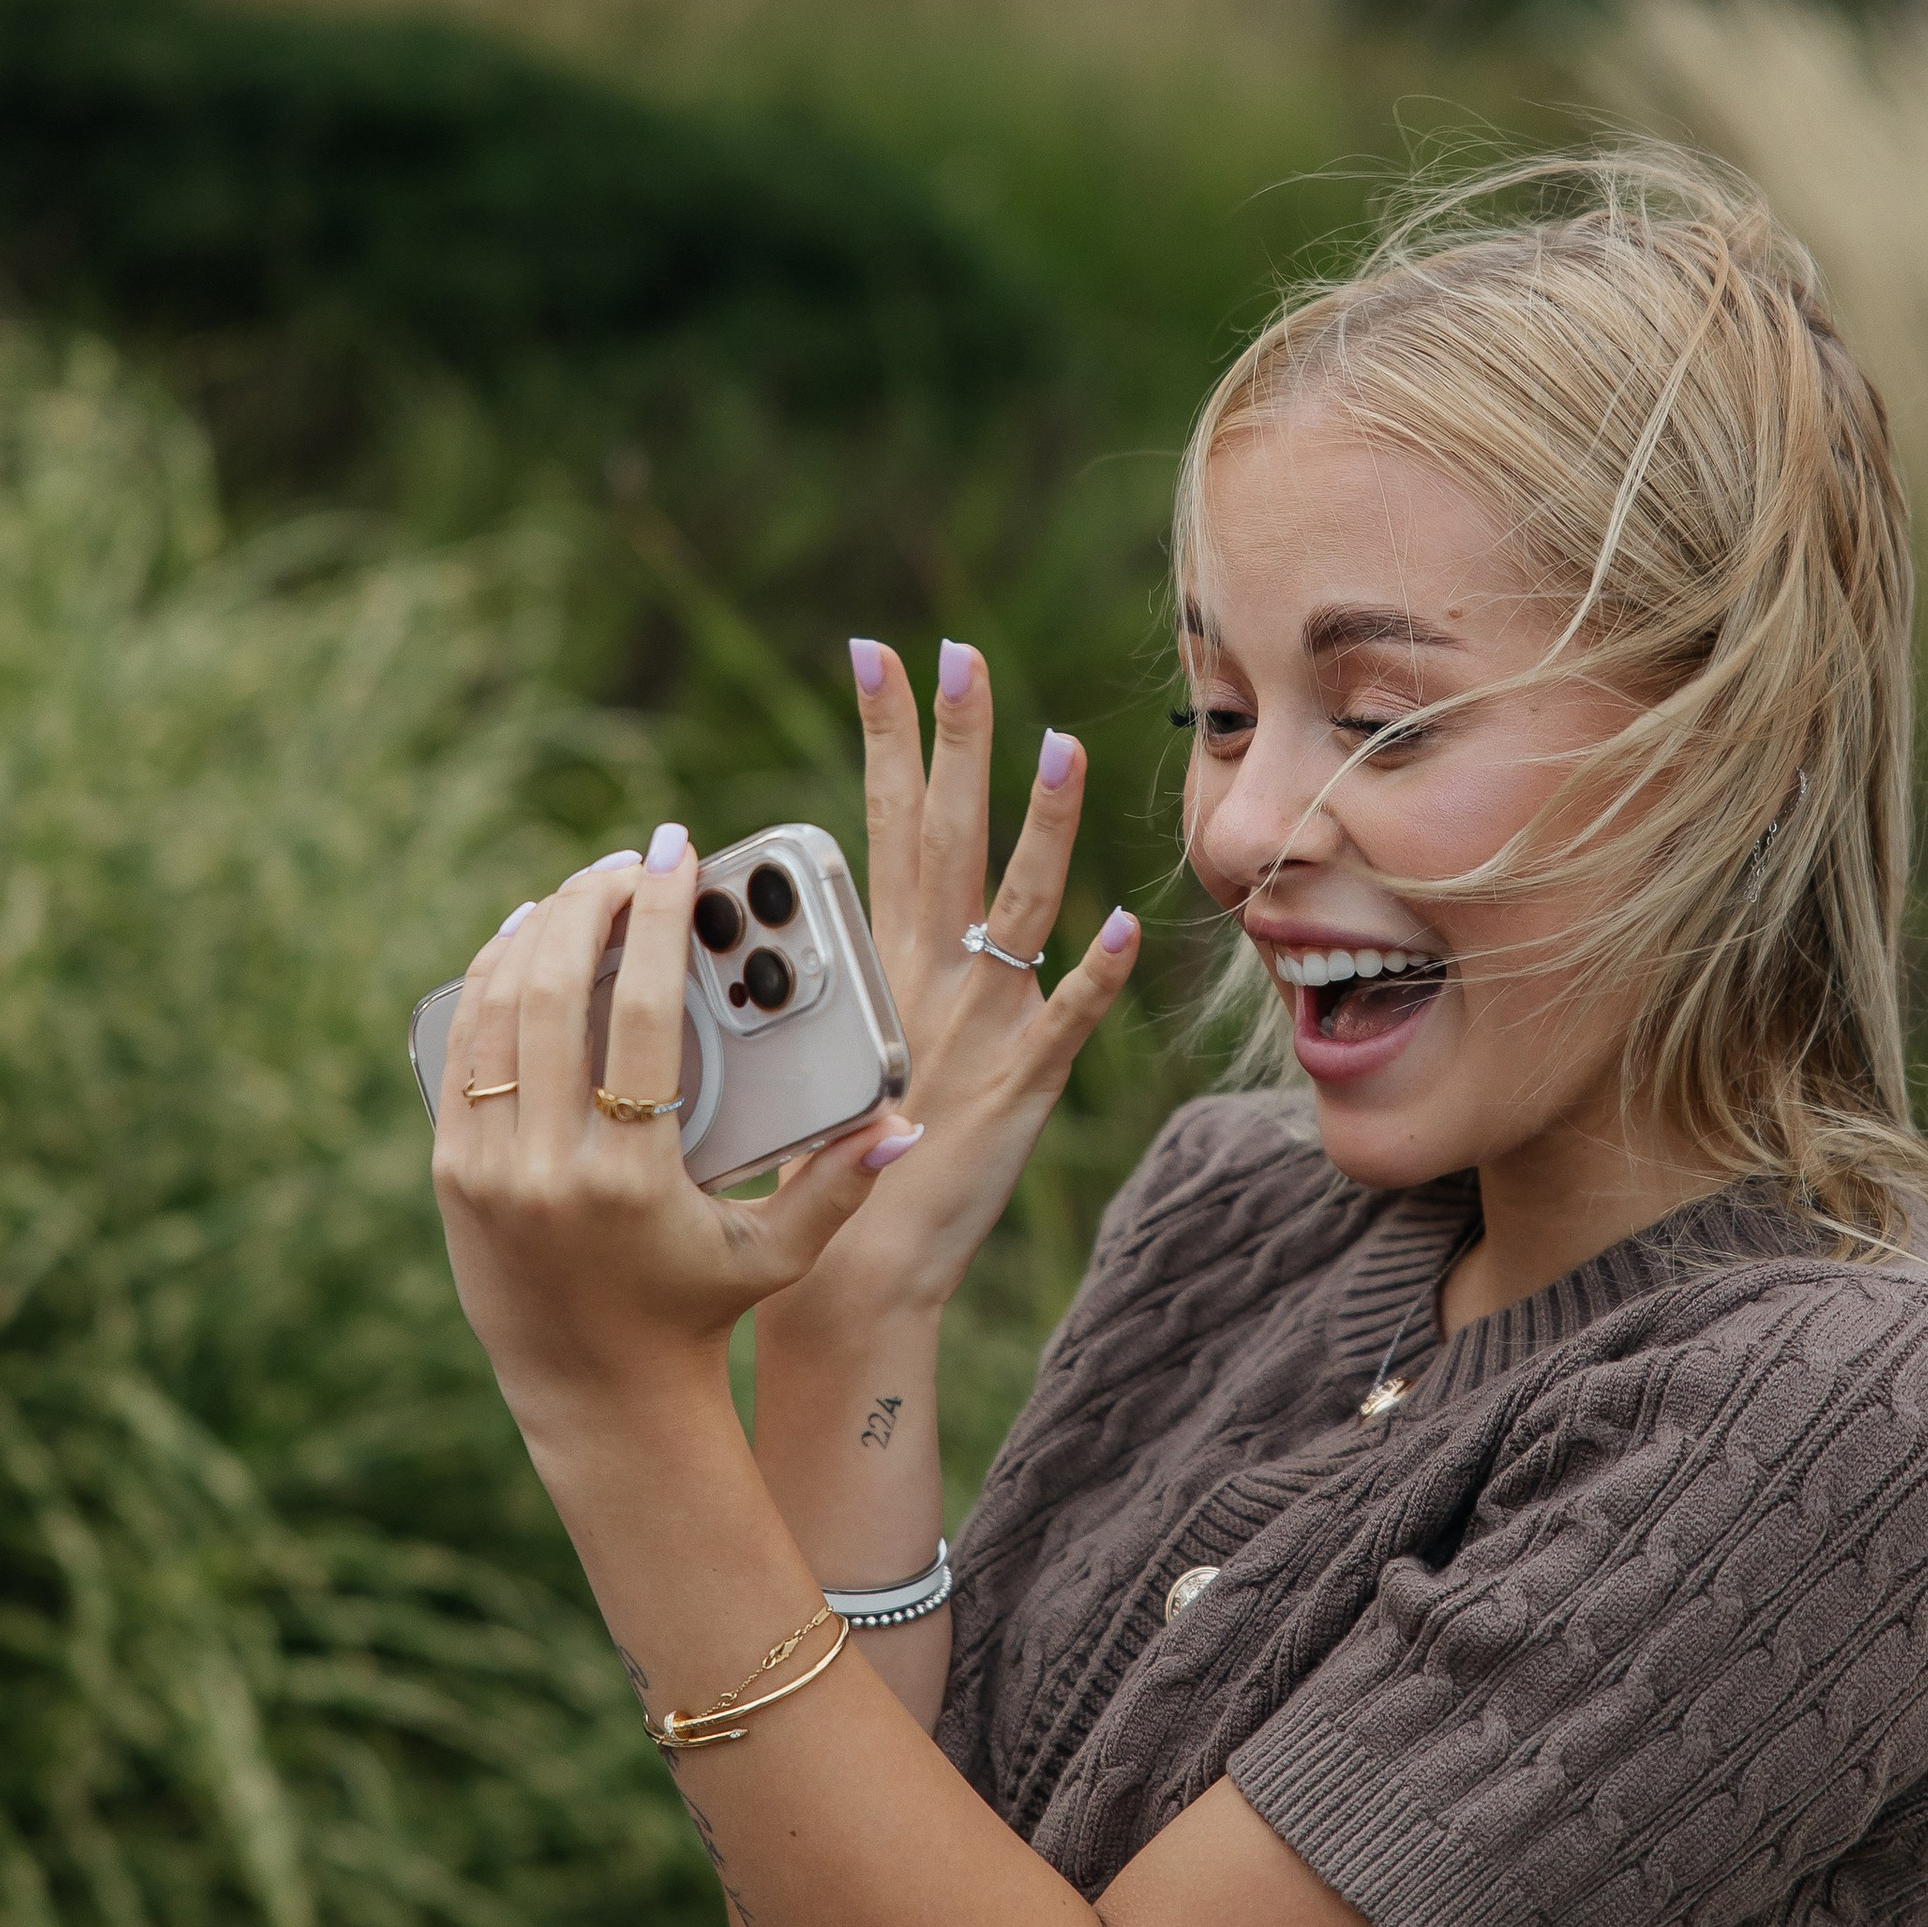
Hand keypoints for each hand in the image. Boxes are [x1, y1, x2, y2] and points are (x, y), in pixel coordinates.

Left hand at [430, 828, 899, 1421]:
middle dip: (593, 904)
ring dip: (537, 931)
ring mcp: (488, 1168)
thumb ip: (841, 1187)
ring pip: (497, 1007)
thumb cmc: (699, 1313)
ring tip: (583, 893)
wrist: (596, 1396)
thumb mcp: (776, 1257)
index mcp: (632, 1177)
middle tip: (632, 864)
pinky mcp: (450, 1171)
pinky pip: (462, 1050)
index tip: (678, 853)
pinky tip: (524, 943)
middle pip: (558, 989)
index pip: (646, 1012)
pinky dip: (489, 981)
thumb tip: (905, 1125)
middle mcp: (549, 1167)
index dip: (662, 919)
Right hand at [769, 641, 1141, 1319]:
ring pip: (1014, 904)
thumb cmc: (823, 1169)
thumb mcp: (817, 1055)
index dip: (884, 735)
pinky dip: (1093, 974)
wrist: (846, 1276)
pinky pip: (1064, 1020)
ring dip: (1041, 824)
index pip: (876, 821)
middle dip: (949, 737)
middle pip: (939, 833)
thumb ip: (827, 982)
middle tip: (955, 650)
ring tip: (1065, 743)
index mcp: (872, 962)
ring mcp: (975, 1028)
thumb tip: (806, 928)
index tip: (879, 652)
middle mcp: (921, 977)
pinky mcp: (1017, 1089)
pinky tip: (1122, 924)